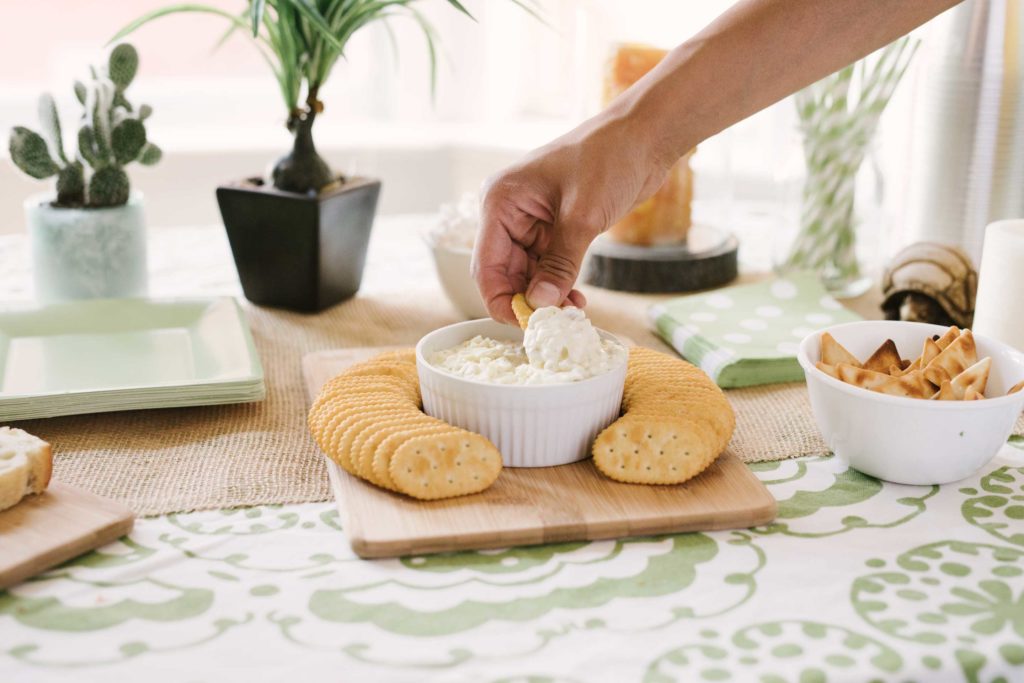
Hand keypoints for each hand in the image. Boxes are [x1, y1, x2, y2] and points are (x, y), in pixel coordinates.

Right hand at [472, 112, 673, 323]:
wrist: (644, 137)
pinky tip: (576, 298)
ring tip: (573, 312)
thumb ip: (559, 264)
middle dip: (528, 300)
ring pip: (527, 274)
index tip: (526, 325)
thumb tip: (540, 304)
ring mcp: (531, 221)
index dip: (501, 299)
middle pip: (504, 273)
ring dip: (546, 296)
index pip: (486, 265)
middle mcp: (508, 213)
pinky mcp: (553, 228)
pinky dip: (558, 284)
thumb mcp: (582, 216)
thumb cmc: (609, 159)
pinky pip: (546, 266)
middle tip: (556, 323)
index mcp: (500, 202)